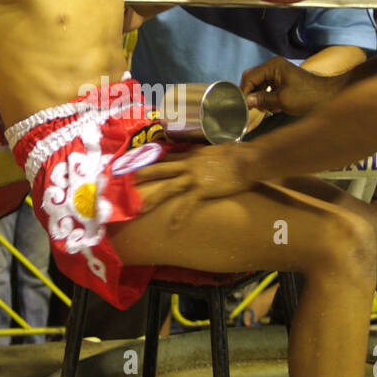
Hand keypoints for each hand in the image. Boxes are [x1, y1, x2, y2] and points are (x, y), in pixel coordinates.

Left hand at [134, 141, 262, 229]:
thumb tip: (208, 152)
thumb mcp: (219, 148)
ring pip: (168, 187)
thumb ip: (208, 152)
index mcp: (193, 155)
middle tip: (129, 179)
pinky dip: (180, 216)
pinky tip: (172, 227)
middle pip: (161, 168)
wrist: (248, 159)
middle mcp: (189, 164)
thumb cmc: (239, 154)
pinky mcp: (203, 189)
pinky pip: (188, 204)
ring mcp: (194, 176)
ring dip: (154, 198)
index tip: (142, 162)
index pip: (169, 157)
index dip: (155, 160)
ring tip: (141, 208)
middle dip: (144, 174)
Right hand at [240, 55, 332, 117]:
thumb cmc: (308, 96)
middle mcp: (274, 66)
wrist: (327, 96)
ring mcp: (279, 73)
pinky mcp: (283, 80)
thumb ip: (262, 100)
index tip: (242, 105)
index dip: (244, 91)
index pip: (250, 77)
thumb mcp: (282, 100)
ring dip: (259, 97)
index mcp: (273, 66)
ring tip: (264, 108)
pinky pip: (268, 87)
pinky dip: (267, 97)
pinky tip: (272, 107)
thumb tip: (247, 101)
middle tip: (251, 107)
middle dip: (252, 94)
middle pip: (253, 79)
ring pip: (260, 84)